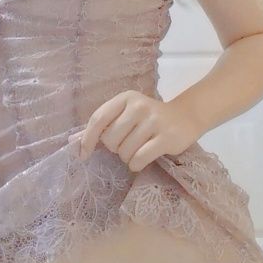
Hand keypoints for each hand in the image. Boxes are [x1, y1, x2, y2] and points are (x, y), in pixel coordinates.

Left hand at [67, 90, 199, 172]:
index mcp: (125, 98)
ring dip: (128, 158)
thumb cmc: (149, 118)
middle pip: (110, 139)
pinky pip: (139, 159)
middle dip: (115, 148)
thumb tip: (76, 143)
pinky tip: (142, 160)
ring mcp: (153, 121)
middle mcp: (138, 107)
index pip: (98, 118)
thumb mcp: (127, 113)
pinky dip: (136, 164)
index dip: (87, 139)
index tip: (84, 154)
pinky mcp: (166, 137)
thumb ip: (106, 124)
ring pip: (125, 152)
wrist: (186, 116)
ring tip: (138, 150)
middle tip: (127, 145)